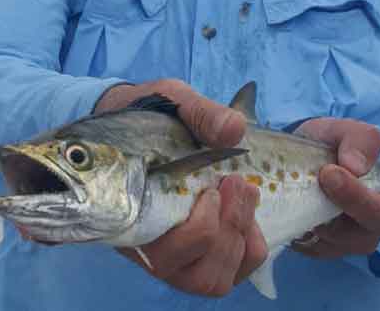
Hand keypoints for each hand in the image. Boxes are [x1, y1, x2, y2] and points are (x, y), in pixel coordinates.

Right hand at [96, 80, 268, 296]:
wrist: (147, 117)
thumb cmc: (152, 111)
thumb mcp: (172, 99)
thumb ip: (199, 112)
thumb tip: (234, 130)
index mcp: (129, 211)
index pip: (156, 253)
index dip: (196, 232)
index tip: (210, 189)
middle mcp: (148, 243)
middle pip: (190, 273)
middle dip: (225, 229)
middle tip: (234, 181)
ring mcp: (176, 253)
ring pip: (211, 280)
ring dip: (238, 238)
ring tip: (243, 190)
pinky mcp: (202, 255)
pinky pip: (231, 275)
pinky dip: (250, 248)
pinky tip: (248, 209)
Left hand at [290, 117, 379, 259]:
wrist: (300, 155)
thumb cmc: (329, 144)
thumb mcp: (343, 131)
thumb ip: (359, 140)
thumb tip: (356, 166)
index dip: (358, 197)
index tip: (329, 172)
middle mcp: (367, 230)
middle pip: (358, 238)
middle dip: (332, 212)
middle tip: (309, 184)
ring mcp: (340, 244)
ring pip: (328, 244)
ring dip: (308, 218)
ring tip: (291, 188)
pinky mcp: (314, 248)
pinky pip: (304, 247)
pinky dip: (291, 226)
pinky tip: (283, 204)